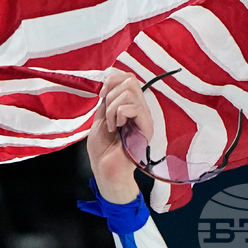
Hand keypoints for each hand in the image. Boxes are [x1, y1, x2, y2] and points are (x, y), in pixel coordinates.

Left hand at [85, 68, 152, 203]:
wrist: (104, 169)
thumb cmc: (102, 149)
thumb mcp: (101, 118)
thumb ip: (107, 101)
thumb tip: (108, 81)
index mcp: (129, 107)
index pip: (128, 78)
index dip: (112, 80)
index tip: (101, 96)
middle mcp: (140, 110)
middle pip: (131, 80)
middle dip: (111, 93)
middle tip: (107, 113)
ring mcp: (144, 118)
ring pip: (130, 91)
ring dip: (112, 108)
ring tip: (111, 125)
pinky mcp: (146, 127)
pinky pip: (132, 106)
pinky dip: (118, 115)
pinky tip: (116, 128)